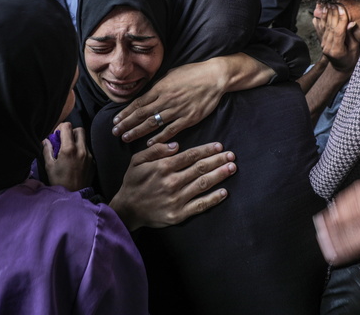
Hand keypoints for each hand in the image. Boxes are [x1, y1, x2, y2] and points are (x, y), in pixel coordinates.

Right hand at [43, 123, 93, 191]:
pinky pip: (88, 150)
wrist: (73, 196)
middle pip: (79, 130)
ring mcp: (89, 156)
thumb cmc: (59, 182)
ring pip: (84, 140)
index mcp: (69, 149)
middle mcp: (81, 150)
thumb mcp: (49, 166)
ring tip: (69, 152)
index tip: (57, 135)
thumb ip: (47, 150)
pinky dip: (81, 151)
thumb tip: (46, 141)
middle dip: (71, 132)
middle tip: (64, 140)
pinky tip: (75, 160)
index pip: (68, 126)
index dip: (61, 127)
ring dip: (76, 141)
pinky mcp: (93, 163)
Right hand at [109, 141, 235, 230]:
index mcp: (163, 167)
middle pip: (200, 168)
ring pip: (203, 184)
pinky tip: (224, 192)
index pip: (190, 156)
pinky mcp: (179, 214)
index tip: (219, 146)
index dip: (206, 150)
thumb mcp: (137, 160)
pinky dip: (213, 198)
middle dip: (218, 160)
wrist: (127, 210)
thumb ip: (155, 150)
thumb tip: (176, 145)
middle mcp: (172, 182)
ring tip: (232, 168)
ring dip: (220, 175)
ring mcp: (177, 199)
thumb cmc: (133, 182)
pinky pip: (200, 205)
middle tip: (231, 155)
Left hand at [111, 61, 228, 144]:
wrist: (215, 77)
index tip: (116, 120)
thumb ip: (158, 86)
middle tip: (115, 132)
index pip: (138, 103)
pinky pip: (171, 130)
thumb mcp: (171, 74)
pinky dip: (159, 137)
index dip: (126, 113)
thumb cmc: (193, 73)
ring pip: (153, 123)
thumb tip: (147, 94)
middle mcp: (166, 99)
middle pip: (141, 115)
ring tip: (126, 138)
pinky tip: (149, 143)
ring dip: (138, 132)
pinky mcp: (189, 118)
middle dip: (127, 124)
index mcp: (160, 88)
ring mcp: (177, 110)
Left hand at [315, 5, 359, 72]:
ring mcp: (323, 44)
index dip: (340, 19)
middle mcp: (327, 47)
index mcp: (337, 50)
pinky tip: (317, 13)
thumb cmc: (350, 60)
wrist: (340, 68)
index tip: (342, 8)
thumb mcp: (354, 49)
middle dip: (332, 14)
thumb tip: (351, 23)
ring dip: (325, 15)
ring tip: (325, 4)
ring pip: (323, 27)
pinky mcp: (321, 42)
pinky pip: (319, 30)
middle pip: (330, 27)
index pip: (338, 31)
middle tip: (333, 2)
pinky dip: (318, 21)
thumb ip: (351, 36)